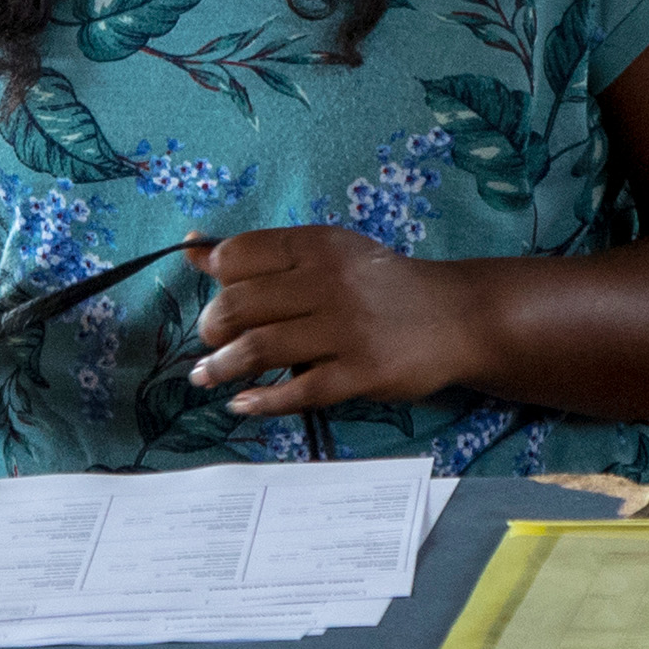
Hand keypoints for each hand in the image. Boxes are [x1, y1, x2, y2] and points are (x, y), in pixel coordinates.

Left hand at [193, 222, 488, 415]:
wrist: (456, 316)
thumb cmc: (381, 284)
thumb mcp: (329, 253)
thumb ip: (265, 255)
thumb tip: (192, 251)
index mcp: (317, 245)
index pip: (239, 254)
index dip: (214, 278)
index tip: (216, 298)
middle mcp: (328, 282)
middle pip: (240, 304)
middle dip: (211, 328)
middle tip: (210, 343)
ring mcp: (345, 329)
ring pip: (259, 348)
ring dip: (221, 367)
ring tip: (207, 376)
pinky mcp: (361, 372)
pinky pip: (298, 391)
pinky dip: (261, 401)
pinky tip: (243, 404)